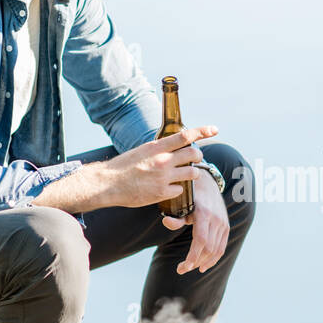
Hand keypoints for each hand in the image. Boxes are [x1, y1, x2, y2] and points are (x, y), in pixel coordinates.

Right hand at [100, 125, 216, 208]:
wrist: (108, 184)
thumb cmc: (123, 166)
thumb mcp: (141, 151)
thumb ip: (158, 149)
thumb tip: (170, 148)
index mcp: (156, 147)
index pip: (185, 136)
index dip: (202, 131)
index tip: (214, 129)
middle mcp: (162, 161)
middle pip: (194, 154)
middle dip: (198, 156)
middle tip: (196, 159)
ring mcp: (163, 178)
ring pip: (192, 174)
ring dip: (193, 174)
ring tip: (187, 175)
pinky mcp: (161, 193)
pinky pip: (180, 190)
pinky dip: (177, 188)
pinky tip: (169, 188)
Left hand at [161, 168, 229, 273]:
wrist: (208, 185)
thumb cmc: (190, 197)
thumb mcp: (181, 205)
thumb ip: (175, 217)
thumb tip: (165, 221)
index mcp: (204, 214)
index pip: (201, 240)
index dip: (193, 256)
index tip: (184, 267)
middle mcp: (216, 219)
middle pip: (208, 248)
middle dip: (195, 262)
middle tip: (181, 269)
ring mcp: (223, 224)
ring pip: (216, 250)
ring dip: (203, 262)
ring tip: (190, 268)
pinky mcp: (226, 227)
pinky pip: (222, 247)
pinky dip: (214, 259)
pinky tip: (204, 266)